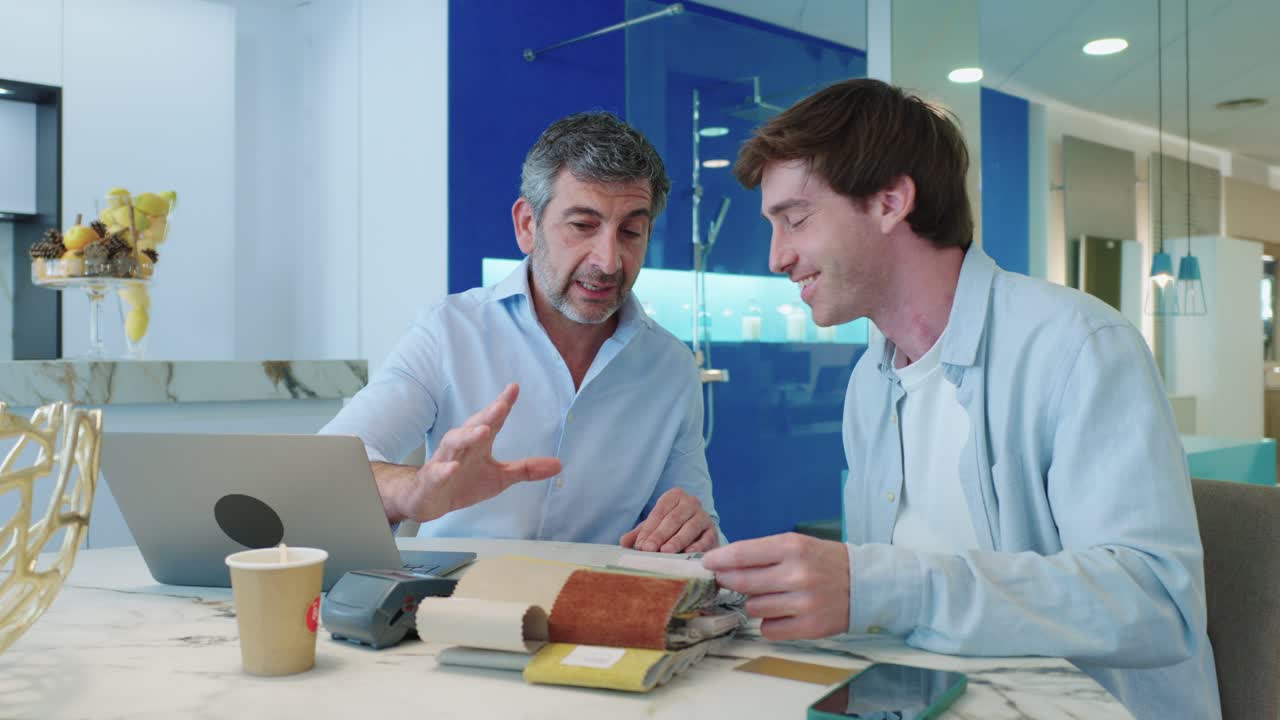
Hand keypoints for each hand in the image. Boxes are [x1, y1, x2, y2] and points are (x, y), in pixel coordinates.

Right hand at [400, 383, 560, 521]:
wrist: (428, 500)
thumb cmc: (464, 483)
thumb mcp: (500, 478)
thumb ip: (526, 469)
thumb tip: (558, 464)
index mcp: (478, 443)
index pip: (492, 420)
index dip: (503, 404)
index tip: (514, 387)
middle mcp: (461, 447)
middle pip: (473, 426)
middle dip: (487, 415)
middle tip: (501, 405)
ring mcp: (445, 462)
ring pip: (453, 443)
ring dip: (467, 436)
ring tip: (483, 431)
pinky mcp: (432, 480)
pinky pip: (437, 473)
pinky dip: (444, 470)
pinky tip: (453, 468)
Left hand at [619, 488, 718, 553]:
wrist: (696, 535)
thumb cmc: (670, 530)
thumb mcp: (653, 528)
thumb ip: (638, 534)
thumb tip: (623, 542)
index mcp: (674, 496)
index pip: (659, 512)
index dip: (649, 529)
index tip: (640, 545)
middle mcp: (691, 502)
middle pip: (673, 519)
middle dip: (659, 535)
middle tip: (648, 549)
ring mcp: (703, 517)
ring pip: (690, 527)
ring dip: (677, 540)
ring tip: (666, 551)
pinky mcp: (713, 532)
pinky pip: (705, 538)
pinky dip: (697, 546)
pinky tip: (688, 554)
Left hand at [701, 532, 849, 639]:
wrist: (866, 584)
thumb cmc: (825, 561)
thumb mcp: (798, 545)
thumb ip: (764, 553)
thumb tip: (725, 563)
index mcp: (793, 547)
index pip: (743, 554)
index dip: (719, 559)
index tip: (707, 563)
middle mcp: (797, 574)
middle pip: (742, 582)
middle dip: (727, 581)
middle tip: (724, 579)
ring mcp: (804, 603)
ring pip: (753, 608)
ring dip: (754, 603)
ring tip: (770, 595)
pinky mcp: (809, 627)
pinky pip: (768, 629)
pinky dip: (769, 622)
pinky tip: (782, 612)